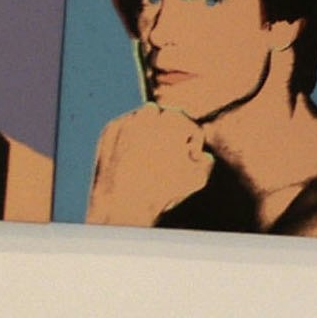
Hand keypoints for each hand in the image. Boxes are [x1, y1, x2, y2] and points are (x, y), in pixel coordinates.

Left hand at [88, 102, 213, 224]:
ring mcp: (128, 119)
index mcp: (175, 121)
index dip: (193, 146)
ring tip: (149, 158)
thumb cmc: (162, 191)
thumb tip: (200, 155)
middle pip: (168, 119)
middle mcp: (150, 114)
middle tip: (168, 157)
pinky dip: (130, 139)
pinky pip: (126, 128)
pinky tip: (131, 159)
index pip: (191, 128)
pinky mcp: (110, 128)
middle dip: (171, 134)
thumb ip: (206, 161)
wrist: (122, 203)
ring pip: (145, 120)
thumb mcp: (197, 179)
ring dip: (150, 133)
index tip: (187, 161)